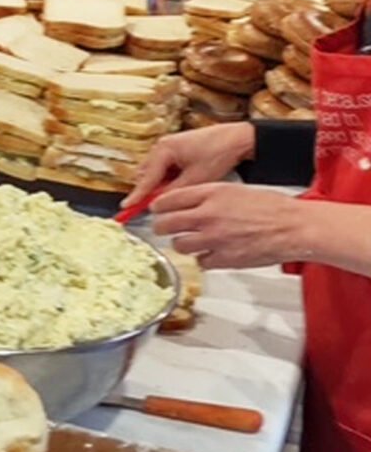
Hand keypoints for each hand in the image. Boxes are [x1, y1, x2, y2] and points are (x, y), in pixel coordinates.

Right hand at [123, 122, 255, 206]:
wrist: (238, 139)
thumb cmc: (219, 153)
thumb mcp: (195, 179)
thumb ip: (173, 192)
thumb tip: (159, 204)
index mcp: (163, 150)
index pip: (146, 178)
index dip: (137, 195)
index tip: (126, 208)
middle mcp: (162, 146)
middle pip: (146, 174)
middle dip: (151, 189)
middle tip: (160, 204)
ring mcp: (168, 146)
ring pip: (155, 171)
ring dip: (161, 183)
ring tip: (179, 190)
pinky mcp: (176, 149)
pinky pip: (164, 167)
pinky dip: (169, 177)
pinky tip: (183, 182)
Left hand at [151, 183, 308, 269]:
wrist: (294, 227)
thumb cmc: (270, 207)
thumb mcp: (233, 190)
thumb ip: (205, 196)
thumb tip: (182, 203)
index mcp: (210, 194)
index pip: (168, 200)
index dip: (158, 206)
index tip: (156, 210)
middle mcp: (208, 215)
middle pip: (166, 224)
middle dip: (160, 227)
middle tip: (163, 228)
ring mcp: (215, 239)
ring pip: (179, 245)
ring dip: (181, 244)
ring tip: (189, 242)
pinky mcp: (224, 259)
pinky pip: (200, 262)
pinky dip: (203, 259)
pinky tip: (211, 252)